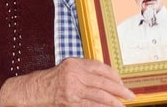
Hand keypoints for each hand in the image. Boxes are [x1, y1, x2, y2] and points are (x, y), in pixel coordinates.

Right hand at [0, 57, 133, 106]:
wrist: (36, 90)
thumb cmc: (54, 79)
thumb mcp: (70, 68)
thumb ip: (87, 70)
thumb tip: (111, 78)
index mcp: (76, 63)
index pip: (101, 68)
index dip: (115, 76)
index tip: (122, 83)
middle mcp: (75, 74)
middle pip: (103, 82)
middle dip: (119, 90)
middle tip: (130, 95)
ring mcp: (73, 89)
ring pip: (99, 96)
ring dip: (114, 102)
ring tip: (123, 106)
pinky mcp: (71, 103)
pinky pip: (91, 106)